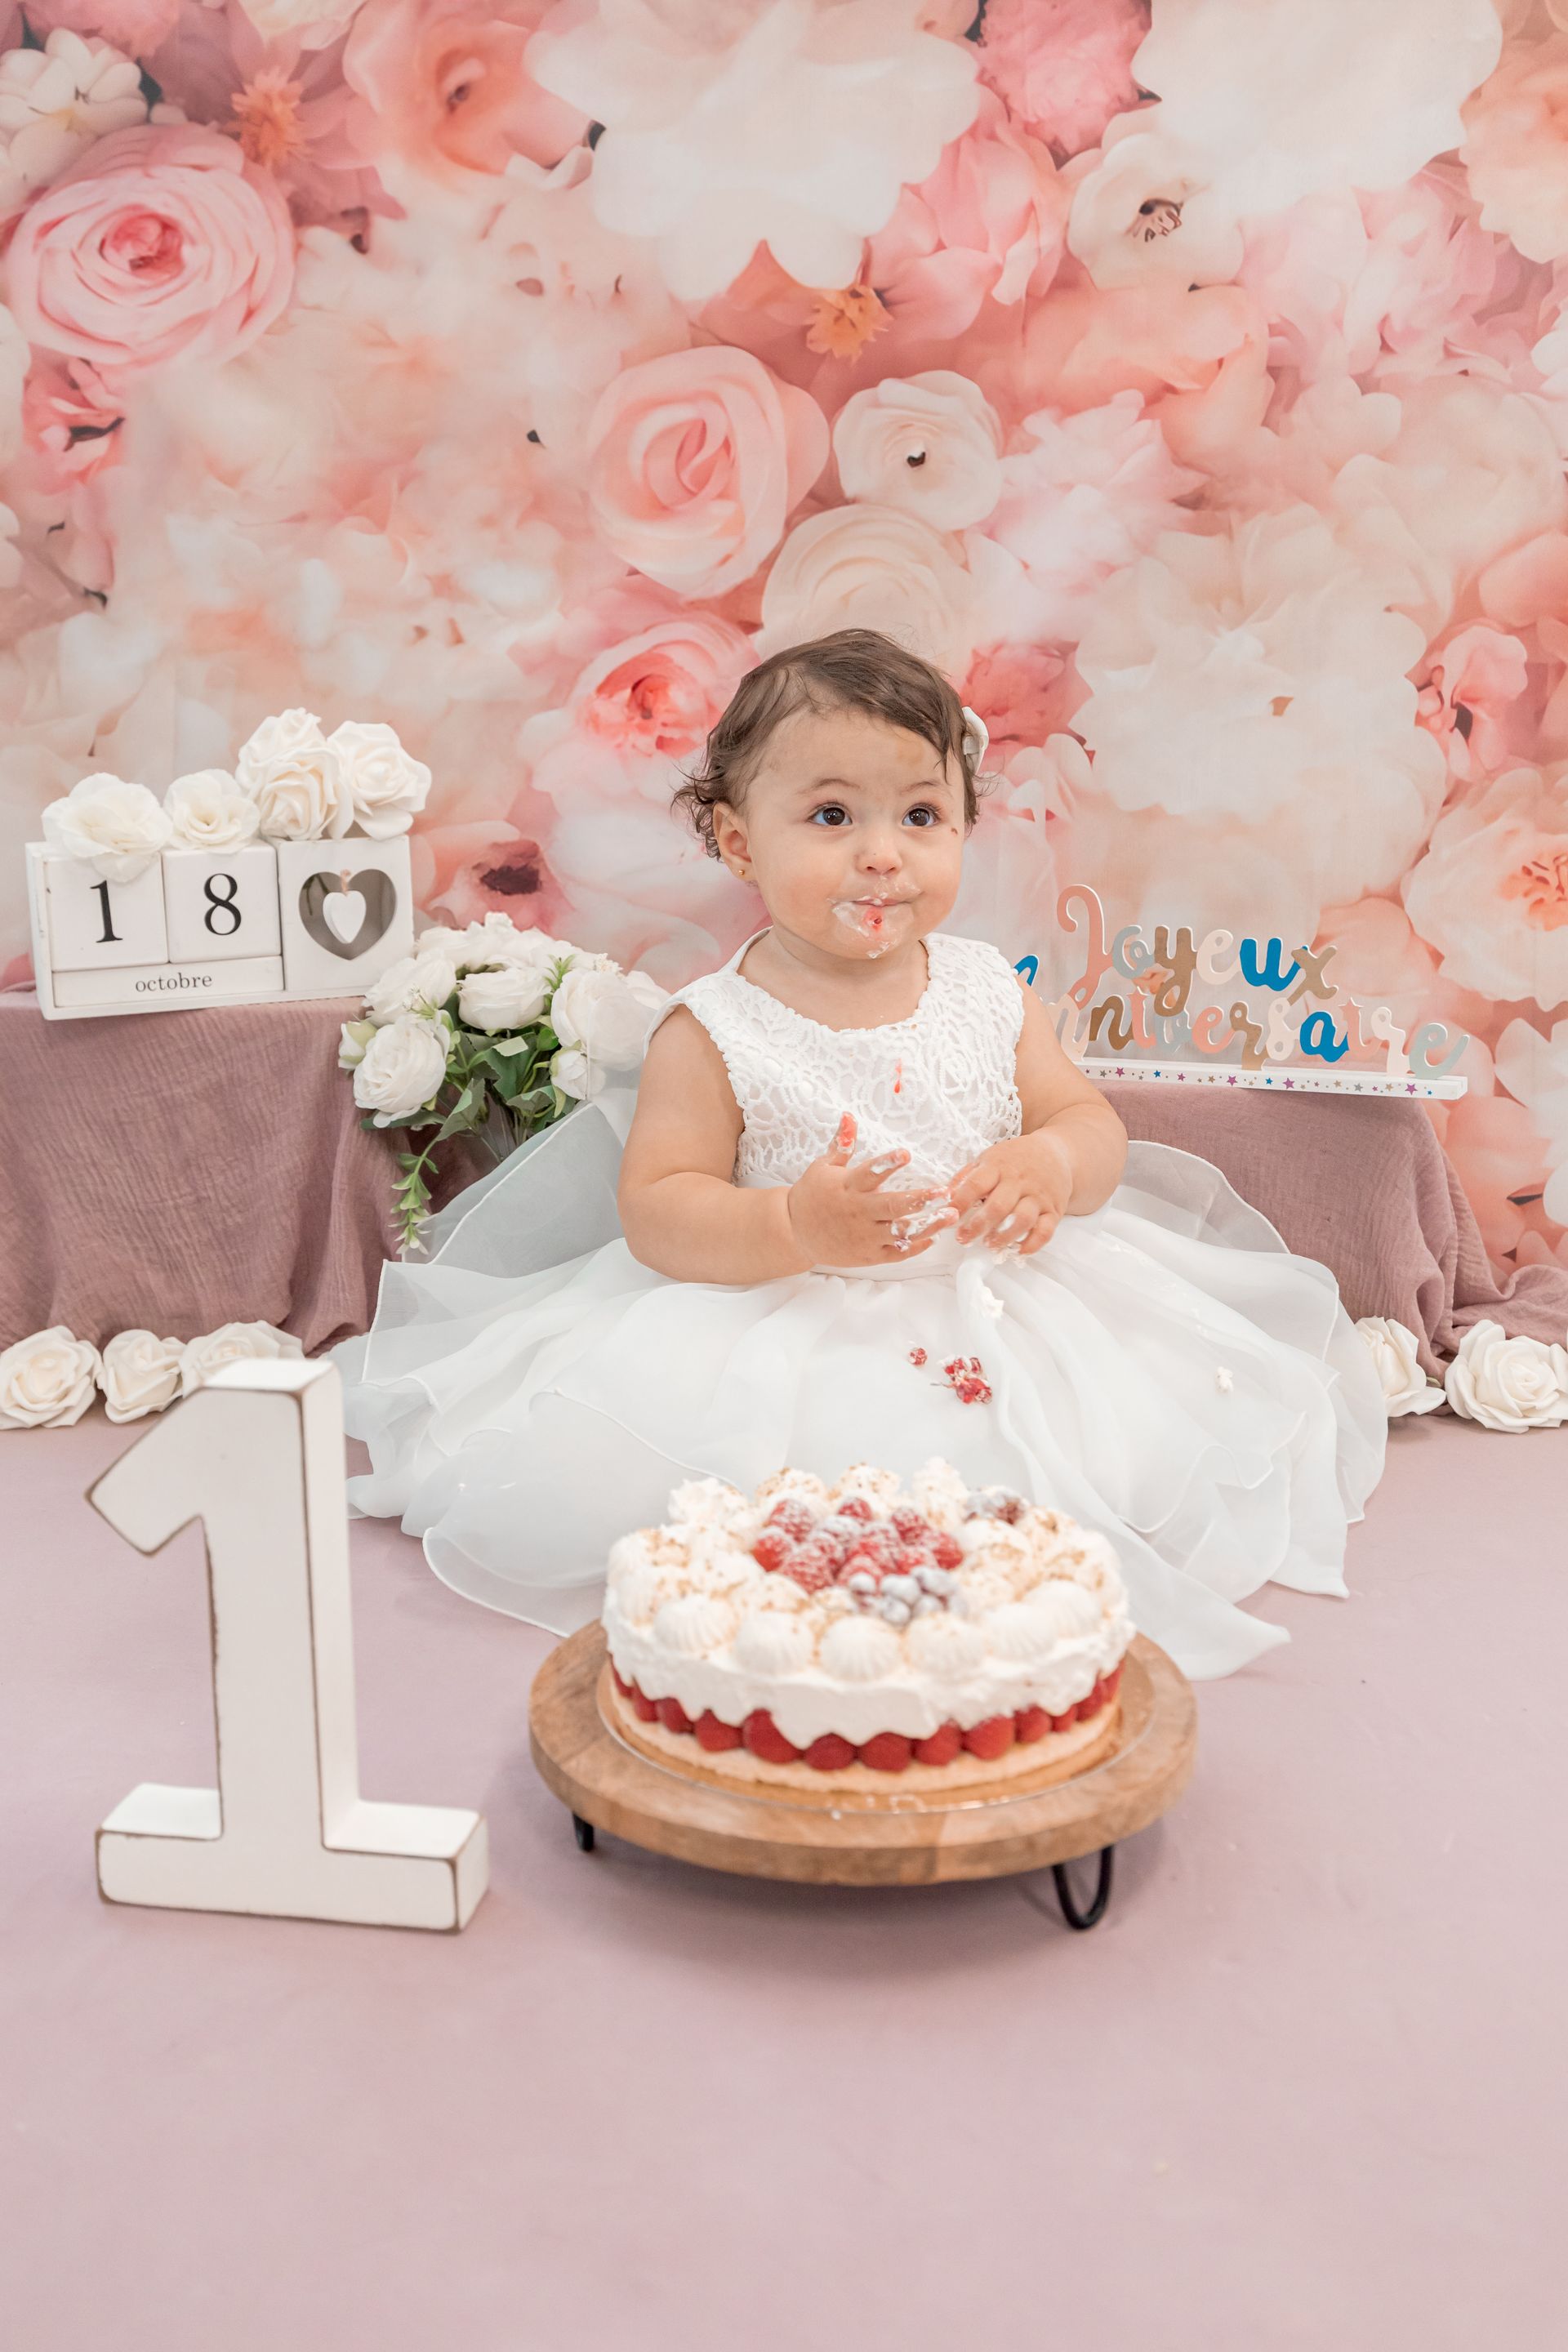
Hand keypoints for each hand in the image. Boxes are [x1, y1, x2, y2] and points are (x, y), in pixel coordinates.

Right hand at [786, 1114, 954, 1268]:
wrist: (795, 1233)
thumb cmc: (812, 1195)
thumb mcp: (823, 1166)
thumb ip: (843, 1144)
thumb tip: (849, 1115)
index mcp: (848, 1187)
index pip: (870, 1174)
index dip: (888, 1163)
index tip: (906, 1153)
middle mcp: (858, 1212)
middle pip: (893, 1206)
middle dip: (921, 1199)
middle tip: (945, 1191)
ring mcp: (864, 1236)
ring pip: (901, 1232)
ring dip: (928, 1224)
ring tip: (950, 1215)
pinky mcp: (868, 1255)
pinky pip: (896, 1253)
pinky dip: (916, 1247)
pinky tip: (933, 1237)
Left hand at [947, 1130, 1074, 1255]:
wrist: (1056, 1151)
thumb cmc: (1016, 1158)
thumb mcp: (989, 1157)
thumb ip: (967, 1176)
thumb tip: (945, 1196)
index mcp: (998, 1165)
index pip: (976, 1185)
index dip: (960, 1202)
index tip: (948, 1216)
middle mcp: (1019, 1181)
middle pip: (998, 1206)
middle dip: (978, 1226)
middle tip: (964, 1238)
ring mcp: (1038, 1196)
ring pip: (1022, 1219)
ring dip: (1004, 1236)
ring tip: (990, 1244)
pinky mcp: (1054, 1209)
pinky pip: (1046, 1230)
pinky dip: (1033, 1244)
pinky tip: (1019, 1251)